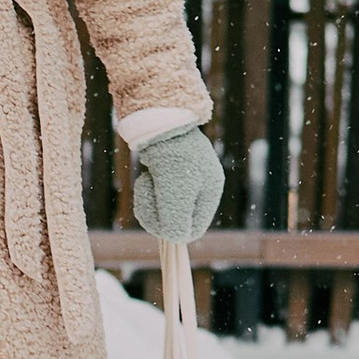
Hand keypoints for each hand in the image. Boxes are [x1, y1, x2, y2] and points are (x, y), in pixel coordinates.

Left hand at [129, 123, 222, 241]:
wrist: (156, 119)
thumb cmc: (170, 158)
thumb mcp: (175, 194)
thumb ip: (175, 223)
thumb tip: (174, 239)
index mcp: (211, 191)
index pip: (193, 229)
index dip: (173, 232)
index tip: (157, 222)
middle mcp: (201, 184)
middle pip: (177, 219)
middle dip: (157, 214)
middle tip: (147, 197)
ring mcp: (185, 176)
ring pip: (163, 207)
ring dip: (150, 201)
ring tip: (146, 183)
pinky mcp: (168, 169)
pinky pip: (157, 192)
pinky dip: (148, 189)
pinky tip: (146, 177)